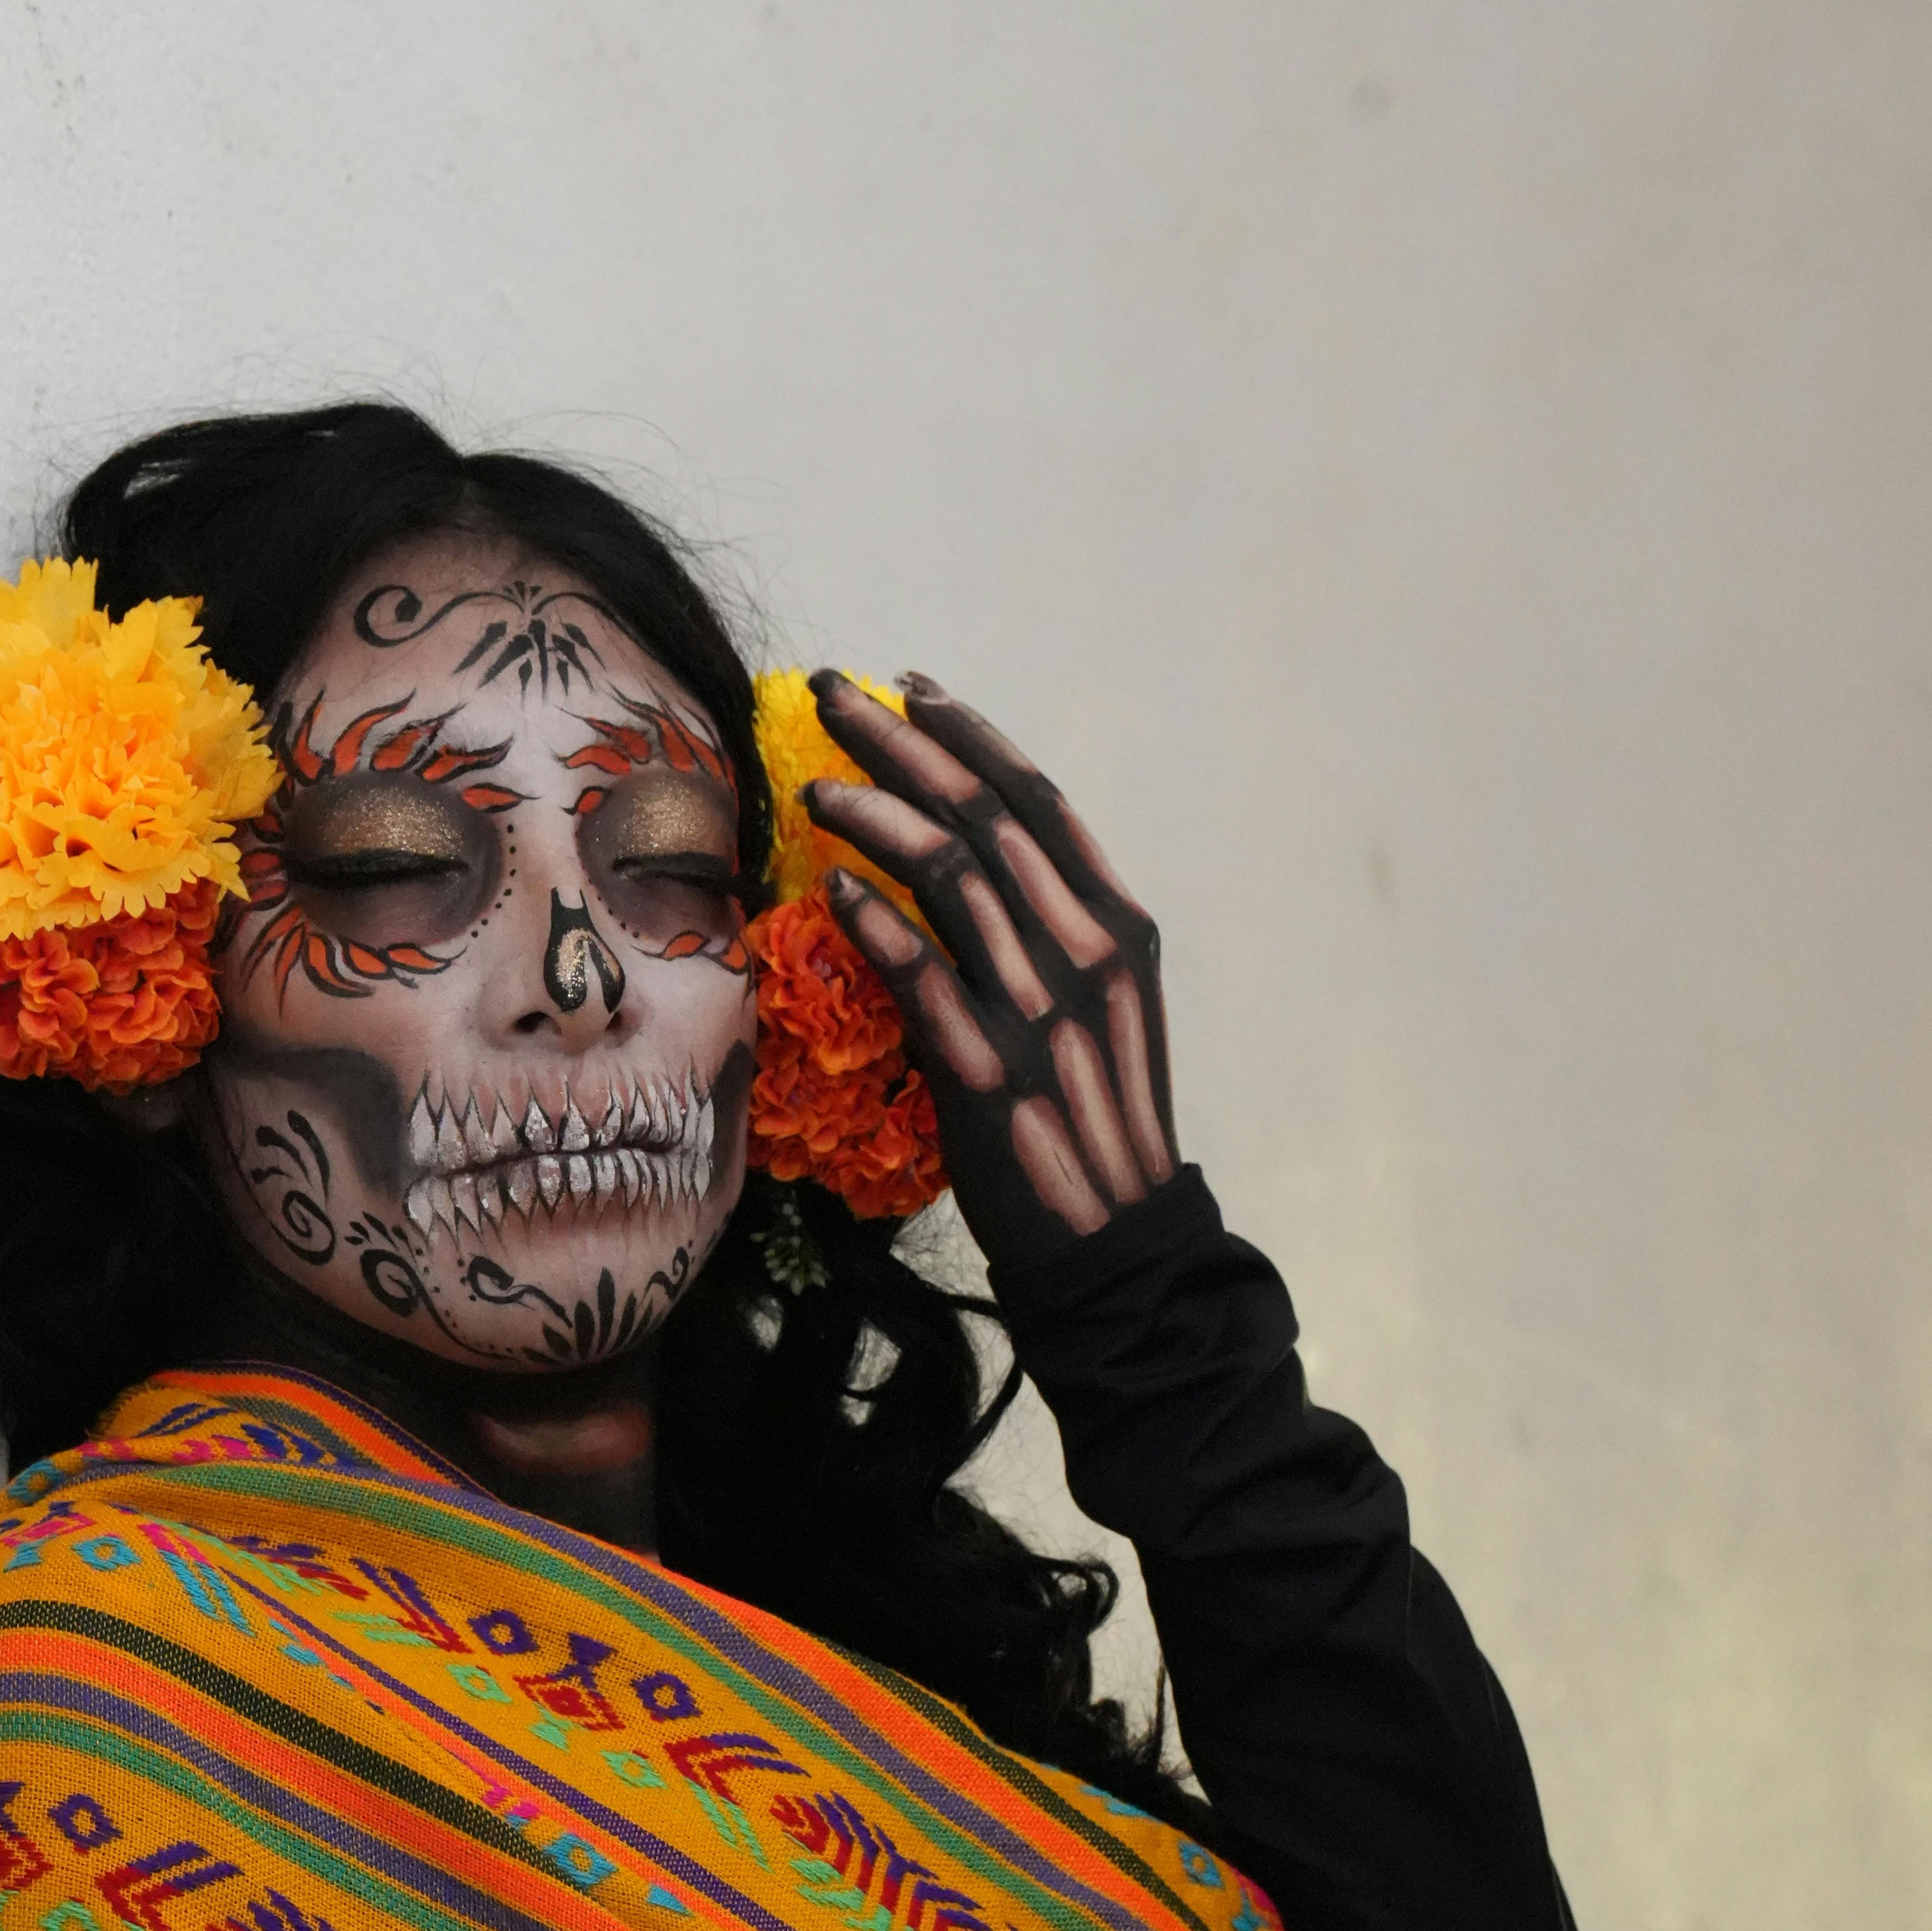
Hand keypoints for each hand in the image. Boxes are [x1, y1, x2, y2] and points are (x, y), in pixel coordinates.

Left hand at [802, 672, 1175, 1273]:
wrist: (1116, 1242)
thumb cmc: (1095, 1123)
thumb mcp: (1102, 1009)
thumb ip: (1054, 933)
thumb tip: (979, 861)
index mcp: (1119, 927)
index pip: (1036, 802)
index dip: (970, 736)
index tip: (911, 688)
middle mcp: (1087, 952)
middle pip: (983, 814)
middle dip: (901, 744)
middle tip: (833, 697)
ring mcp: (1039, 1010)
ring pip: (950, 876)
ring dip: (873, 817)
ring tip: (812, 790)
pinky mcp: (988, 1071)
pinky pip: (922, 973)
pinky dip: (875, 921)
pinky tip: (833, 888)